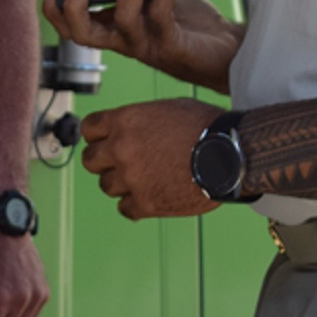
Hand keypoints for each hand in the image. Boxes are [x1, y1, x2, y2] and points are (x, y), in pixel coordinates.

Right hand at [43, 0, 241, 89]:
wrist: (224, 49)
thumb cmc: (186, 19)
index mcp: (112, 28)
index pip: (72, 27)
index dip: (55, 11)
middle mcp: (123, 40)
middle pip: (83, 35)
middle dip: (76, 7)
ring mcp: (145, 44)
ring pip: (124, 19)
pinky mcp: (170, 45)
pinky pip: (163, 14)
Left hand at [80, 97, 223, 220]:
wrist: (228, 155)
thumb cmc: (205, 127)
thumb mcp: (167, 108)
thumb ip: (140, 119)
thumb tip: (132, 126)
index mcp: (124, 121)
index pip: (88, 128)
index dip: (97, 135)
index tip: (103, 140)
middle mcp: (121, 149)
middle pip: (90, 160)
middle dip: (102, 161)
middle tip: (118, 162)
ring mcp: (131, 178)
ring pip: (106, 186)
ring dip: (120, 183)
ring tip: (140, 180)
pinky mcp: (145, 203)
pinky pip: (124, 208)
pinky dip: (134, 205)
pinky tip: (148, 196)